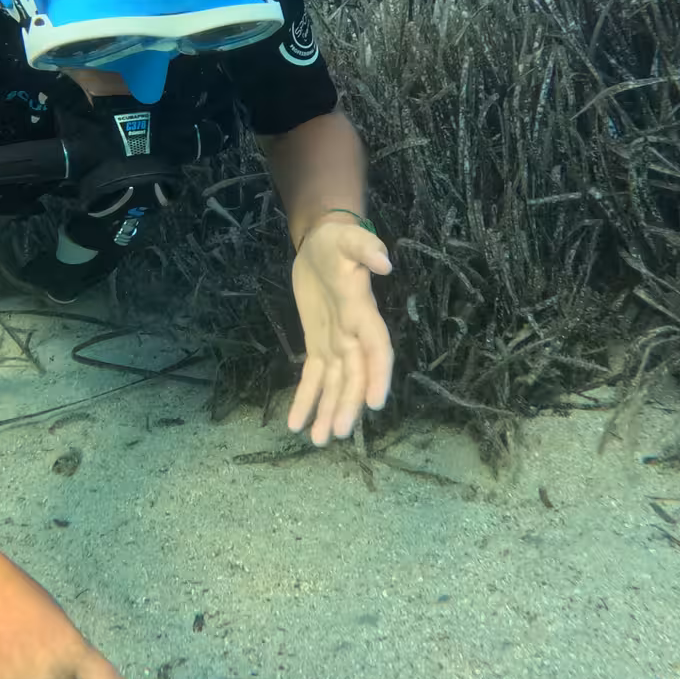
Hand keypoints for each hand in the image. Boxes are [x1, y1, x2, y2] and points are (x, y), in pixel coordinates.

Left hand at [287, 216, 394, 444]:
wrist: (322, 242)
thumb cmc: (338, 240)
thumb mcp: (348, 238)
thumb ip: (365, 248)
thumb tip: (384, 262)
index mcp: (363, 313)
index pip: (376, 349)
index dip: (377, 375)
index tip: (374, 403)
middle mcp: (353, 335)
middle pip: (354, 375)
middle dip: (347, 404)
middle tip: (339, 432)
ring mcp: (336, 343)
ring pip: (335, 384)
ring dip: (329, 411)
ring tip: (319, 441)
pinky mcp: (318, 344)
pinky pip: (313, 377)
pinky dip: (306, 400)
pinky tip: (295, 425)